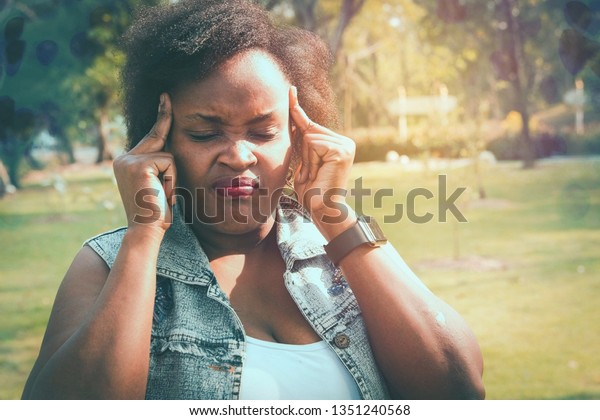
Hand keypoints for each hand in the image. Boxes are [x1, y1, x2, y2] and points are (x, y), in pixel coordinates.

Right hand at [113, 93, 175, 235]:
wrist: (146, 230)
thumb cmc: (156, 212)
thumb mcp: (158, 183)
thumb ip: (161, 164)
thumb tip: (174, 147)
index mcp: (126, 161)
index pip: (150, 137)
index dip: (161, 117)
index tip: (165, 98)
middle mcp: (124, 158)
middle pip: (158, 136)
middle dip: (165, 117)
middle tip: (166, 94)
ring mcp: (129, 159)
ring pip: (168, 154)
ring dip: (173, 177)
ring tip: (163, 194)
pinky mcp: (139, 164)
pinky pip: (169, 162)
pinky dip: (172, 179)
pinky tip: (161, 192)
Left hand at [289, 86, 355, 230]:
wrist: (322, 209)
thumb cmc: (311, 192)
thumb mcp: (304, 162)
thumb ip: (302, 143)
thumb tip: (294, 117)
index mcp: (337, 144)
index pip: (311, 124)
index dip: (297, 109)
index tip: (290, 90)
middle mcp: (344, 142)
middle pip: (309, 130)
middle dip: (303, 152)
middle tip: (311, 174)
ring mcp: (345, 145)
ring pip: (310, 137)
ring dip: (307, 159)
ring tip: (315, 176)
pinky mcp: (342, 150)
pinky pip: (314, 143)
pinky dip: (311, 159)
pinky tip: (319, 172)